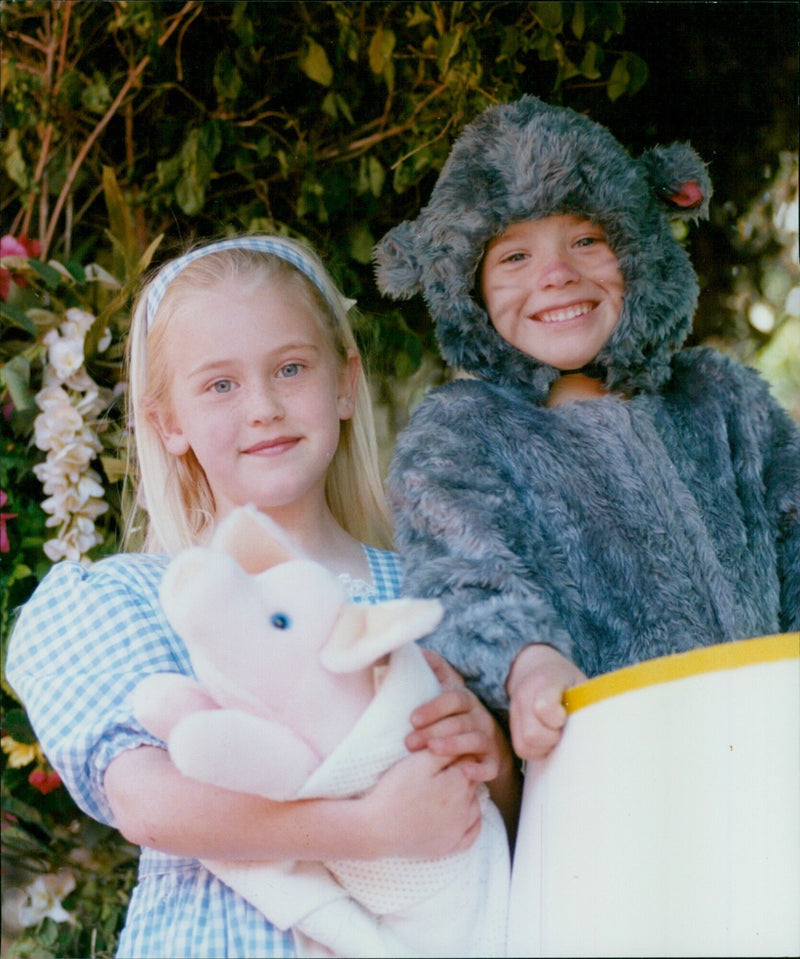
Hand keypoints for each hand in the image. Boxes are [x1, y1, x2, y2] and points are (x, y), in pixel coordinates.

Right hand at [362, 747, 481, 858]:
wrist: (376, 828)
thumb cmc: (396, 790)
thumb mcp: (419, 762)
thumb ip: (446, 751)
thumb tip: (465, 748)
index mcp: (459, 785)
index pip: (469, 762)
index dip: (455, 754)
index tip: (441, 755)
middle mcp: (465, 809)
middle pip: (472, 783)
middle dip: (461, 774)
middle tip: (440, 771)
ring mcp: (458, 831)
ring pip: (475, 806)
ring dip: (467, 796)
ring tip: (446, 790)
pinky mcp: (449, 848)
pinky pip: (472, 834)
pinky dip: (472, 823)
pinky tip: (463, 816)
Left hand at [406, 649, 503, 782]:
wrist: (489, 745)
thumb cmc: (458, 716)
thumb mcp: (448, 691)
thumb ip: (435, 670)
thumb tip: (418, 650)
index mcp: (466, 700)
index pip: (453, 699)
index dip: (434, 707)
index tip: (412, 718)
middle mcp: (480, 718)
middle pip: (458, 722)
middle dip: (433, 731)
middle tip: (409, 742)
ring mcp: (488, 741)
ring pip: (473, 741)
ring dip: (452, 745)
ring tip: (432, 751)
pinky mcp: (493, 763)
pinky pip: (489, 767)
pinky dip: (479, 770)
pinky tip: (464, 771)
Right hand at [506, 644, 585, 760]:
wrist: (535, 666)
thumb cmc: (566, 680)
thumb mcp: (579, 682)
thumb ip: (588, 701)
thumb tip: (608, 730)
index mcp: (546, 681)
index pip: (544, 707)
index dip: (557, 719)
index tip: (566, 717)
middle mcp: (525, 695)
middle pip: (532, 734)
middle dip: (552, 739)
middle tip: (563, 731)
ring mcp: (515, 711)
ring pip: (525, 745)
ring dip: (544, 747)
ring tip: (556, 736)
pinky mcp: (512, 725)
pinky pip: (521, 748)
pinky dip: (535, 750)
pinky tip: (547, 740)